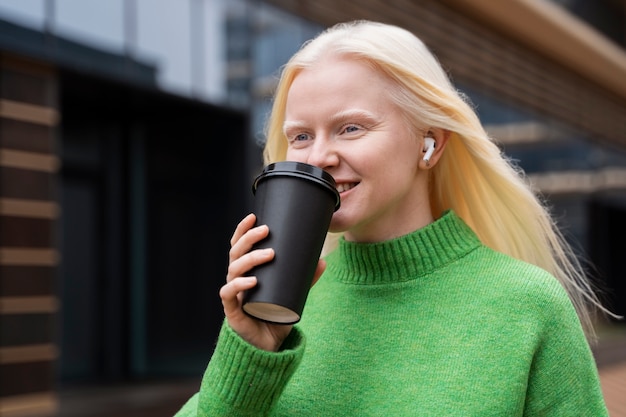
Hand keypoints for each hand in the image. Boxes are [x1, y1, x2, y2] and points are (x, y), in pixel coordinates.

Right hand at [220, 213, 325, 351]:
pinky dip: (238, 286)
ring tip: (268, 254)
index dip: (242, 230)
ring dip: (250, 259)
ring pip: (233, 270)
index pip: (238, 246)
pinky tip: (251, 282)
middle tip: (266, 231)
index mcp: (246, 271)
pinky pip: (229, 294)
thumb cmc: (275, 316)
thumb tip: (323, 261)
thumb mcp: (293, 294)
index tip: (253, 216)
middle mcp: (236, 279)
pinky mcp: (232, 311)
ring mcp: (233, 295)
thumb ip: (306, 279)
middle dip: (248, 238)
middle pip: (235, 253)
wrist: (267, 346)